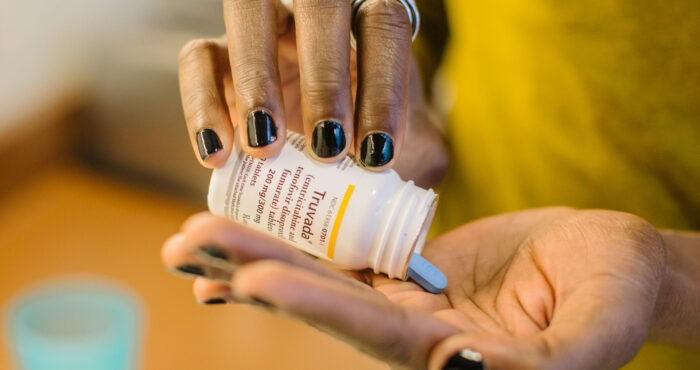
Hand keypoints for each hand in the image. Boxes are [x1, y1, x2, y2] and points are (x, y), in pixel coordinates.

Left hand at [161, 207, 665, 368]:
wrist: (612, 261)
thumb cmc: (619, 293)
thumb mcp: (599, 333)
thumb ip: (547, 365)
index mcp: (451, 356)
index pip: (370, 330)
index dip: (313, 302)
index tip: (252, 277)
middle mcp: (415, 334)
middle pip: (324, 300)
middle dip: (255, 271)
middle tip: (188, 245)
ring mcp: (407, 299)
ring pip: (323, 272)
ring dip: (258, 252)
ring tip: (194, 235)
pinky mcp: (407, 268)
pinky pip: (345, 252)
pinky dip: (297, 242)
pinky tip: (247, 242)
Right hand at [178, 0, 444, 178]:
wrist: (322, 143)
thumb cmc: (370, 139)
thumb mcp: (408, 148)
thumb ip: (416, 160)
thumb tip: (412, 200)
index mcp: (371, 23)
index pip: (383, 28)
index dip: (383, 88)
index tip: (378, 155)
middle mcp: (317, 12)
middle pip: (319, 6)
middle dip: (325, 80)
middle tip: (328, 150)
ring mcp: (264, 25)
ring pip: (248, 12)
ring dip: (256, 80)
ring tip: (264, 149)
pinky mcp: (218, 52)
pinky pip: (198, 58)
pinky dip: (202, 104)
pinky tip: (217, 156)